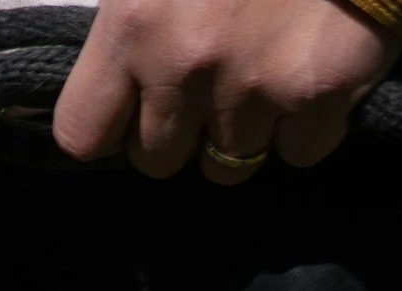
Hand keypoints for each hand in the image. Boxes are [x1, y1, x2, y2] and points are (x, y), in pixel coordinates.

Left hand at [54, 0, 400, 180]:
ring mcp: (251, 83)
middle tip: (219, 73)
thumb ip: (135, 16)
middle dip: (184, 130)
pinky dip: (313, 124)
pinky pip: (299, 152)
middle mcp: (183, 61)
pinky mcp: (317, 92)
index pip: (83, 135)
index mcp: (134, 20)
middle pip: (158, 160)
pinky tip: (319, 66)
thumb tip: (116, 85)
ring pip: (229, 163)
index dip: (113, 128)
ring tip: (271, 61)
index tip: (136, 108)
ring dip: (248, 128)